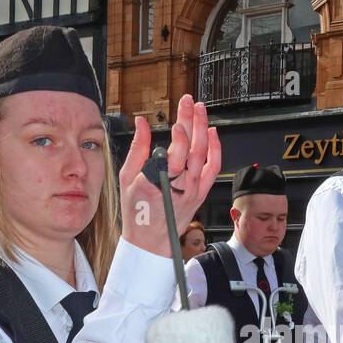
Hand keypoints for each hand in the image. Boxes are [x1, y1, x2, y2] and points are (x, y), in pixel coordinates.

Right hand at [118, 96, 221, 256]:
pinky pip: (213, 167)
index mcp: (157, 182)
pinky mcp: (201, 193)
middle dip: (192, 120)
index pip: (176, 155)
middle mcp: (179, 186)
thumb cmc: (137, 212)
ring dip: (203, 129)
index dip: (180, 136)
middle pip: (192, 148)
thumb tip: (141, 123)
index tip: (177, 121)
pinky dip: (215, 148)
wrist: (151, 240)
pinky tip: (212, 132)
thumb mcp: (126, 178)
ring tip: (200, 110)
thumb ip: (137, 148)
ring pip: (204, 154)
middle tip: (189, 101)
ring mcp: (193, 190)